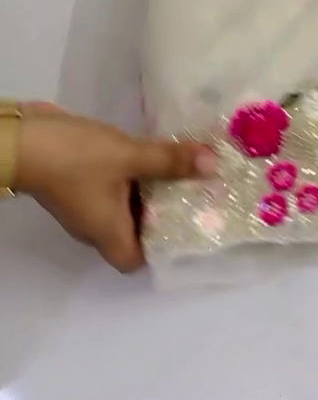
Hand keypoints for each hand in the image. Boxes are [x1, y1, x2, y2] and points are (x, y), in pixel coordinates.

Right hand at [16, 103, 215, 271]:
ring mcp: (84, 206)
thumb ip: (170, 161)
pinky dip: (132, 178)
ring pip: (123, 208)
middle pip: (133, 233)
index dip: (159, 249)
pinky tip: (150, 156)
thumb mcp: (129, 157)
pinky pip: (111, 189)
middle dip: (162, 214)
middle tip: (192, 192)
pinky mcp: (78, 184)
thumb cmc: (76, 158)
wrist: (23, 139)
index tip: (185, 222)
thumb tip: (212, 165)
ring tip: (180, 171)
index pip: (136, 260)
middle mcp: (94, 227)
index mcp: (107, 233)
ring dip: (149, 192)